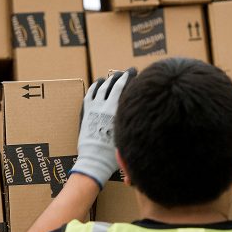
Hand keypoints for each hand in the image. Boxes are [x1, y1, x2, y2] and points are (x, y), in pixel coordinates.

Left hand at [71, 69, 135, 188]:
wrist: (95, 160)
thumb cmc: (114, 154)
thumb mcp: (128, 137)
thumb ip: (134, 124)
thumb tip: (145, 117)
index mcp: (119, 111)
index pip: (127, 88)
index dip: (133, 79)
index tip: (137, 74)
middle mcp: (107, 106)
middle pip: (115, 84)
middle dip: (123, 76)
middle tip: (129, 71)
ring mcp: (95, 108)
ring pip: (102, 87)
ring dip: (109, 79)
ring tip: (114, 75)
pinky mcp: (86, 112)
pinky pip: (90, 94)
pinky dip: (95, 86)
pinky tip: (98, 83)